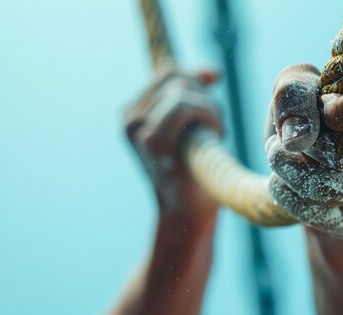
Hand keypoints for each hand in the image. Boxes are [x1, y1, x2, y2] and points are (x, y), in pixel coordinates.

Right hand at [125, 69, 221, 215]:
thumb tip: (211, 72)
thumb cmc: (196, 171)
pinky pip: (185, 105)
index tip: (213, 102)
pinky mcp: (150, 140)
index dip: (198, 81)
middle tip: (213, 130)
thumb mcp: (194, 125)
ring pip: (183, 90)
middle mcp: (129, 118)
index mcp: (133, 112)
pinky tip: (211, 141)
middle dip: (205, 99)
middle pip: (178, 78)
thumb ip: (195, 95)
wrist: (188, 214)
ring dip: (208, 111)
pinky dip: (207, 117)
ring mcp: (136, 128)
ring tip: (212, 137)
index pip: (169, 72)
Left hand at [266, 64, 342, 237]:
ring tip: (278, 157)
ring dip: (290, 172)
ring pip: (332, 189)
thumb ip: (293, 93)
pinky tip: (281, 183)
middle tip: (283, 138)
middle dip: (304, 146)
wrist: (310, 156)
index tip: (319, 109)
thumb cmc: (310, 110)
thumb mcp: (295, 83)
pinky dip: (290, 198)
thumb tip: (297, 137)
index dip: (339, 112)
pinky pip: (325, 216)